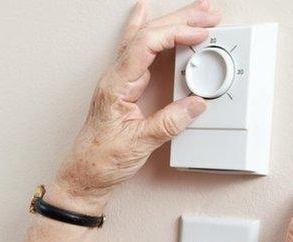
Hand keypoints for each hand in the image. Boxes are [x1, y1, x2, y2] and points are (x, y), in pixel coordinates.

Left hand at [52, 0, 219, 212]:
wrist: (84, 176)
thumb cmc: (100, 161)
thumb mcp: (138, 144)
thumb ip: (168, 123)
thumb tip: (196, 104)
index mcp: (115, 85)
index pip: (146, 45)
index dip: (175, 34)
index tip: (200, 34)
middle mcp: (115, 78)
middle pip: (147, 35)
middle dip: (180, 20)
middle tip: (208, 13)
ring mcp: (118, 81)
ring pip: (143, 39)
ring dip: (171, 23)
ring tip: (196, 12)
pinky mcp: (123, 87)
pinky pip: (138, 50)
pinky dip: (149, 31)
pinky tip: (145, 14)